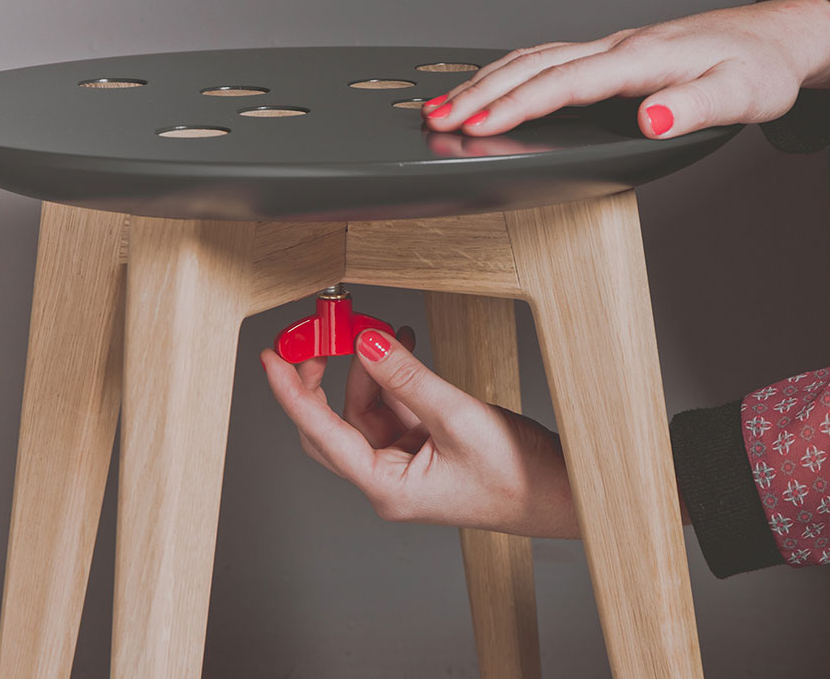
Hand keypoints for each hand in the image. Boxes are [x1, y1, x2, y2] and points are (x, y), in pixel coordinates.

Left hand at [260, 327, 578, 537]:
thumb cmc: (517, 476)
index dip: (291, 393)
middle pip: (332, 425)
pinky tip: (402, 350)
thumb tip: (366, 344)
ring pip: (364, 410)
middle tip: (324, 338)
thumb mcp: (458, 416)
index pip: (322, 433)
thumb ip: (407, 378)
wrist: (557, 493)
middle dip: (325, 379)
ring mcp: (404, 463)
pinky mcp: (422, 448)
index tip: (271, 359)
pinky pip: (392, 408)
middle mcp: (387, 479)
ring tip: (387, 336)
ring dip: (370, 370)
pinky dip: (393, 377)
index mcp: (387, 486)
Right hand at [421, 0, 829, 138]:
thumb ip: (694, 108)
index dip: (517, 104)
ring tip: (445, 104)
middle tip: (437, 117)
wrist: (776, 39)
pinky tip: (493, 83)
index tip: (477, 122)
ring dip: (488, 79)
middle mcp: (619, 48)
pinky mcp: (613, 55)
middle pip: (536, 65)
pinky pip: (549, 58)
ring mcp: (612, 49)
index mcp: (641, 59)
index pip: (565, 83)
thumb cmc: (758, 69)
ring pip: (536, 58)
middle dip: (481, 91)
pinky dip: (512, 71)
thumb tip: (651, 120)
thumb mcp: (739, 95)